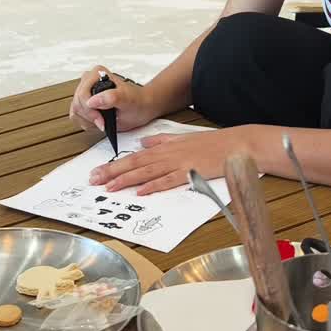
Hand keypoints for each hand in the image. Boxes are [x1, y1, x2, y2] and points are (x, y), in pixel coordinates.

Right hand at [68, 66, 155, 134]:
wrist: (141, 108)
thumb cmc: (136, 101)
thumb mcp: (127, 99)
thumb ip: (111, 97)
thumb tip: (92, 100)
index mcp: (97, 74)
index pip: (82, 95)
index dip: (90, 110)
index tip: (101, 119)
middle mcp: (89, 82)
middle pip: (77, 104)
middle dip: (90, 117)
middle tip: (103, 122)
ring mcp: (86, 93)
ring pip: (75, 111)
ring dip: (88, 121)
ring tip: (103, 121)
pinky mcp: (85, 103)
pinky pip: (77, 116)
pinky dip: (87, 123)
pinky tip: (99, 122)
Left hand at [88, 127, 252, 195]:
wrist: (236, 144)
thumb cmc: (212, 144)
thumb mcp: (183, 138)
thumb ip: (161, 141)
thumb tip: (143, 144)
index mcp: (165, 147)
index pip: (135, 157)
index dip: (115, 165)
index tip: (98, 172)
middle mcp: (168, 154)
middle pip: (135, 164)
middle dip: (113, 173)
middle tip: (94, 180)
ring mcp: (179, 163)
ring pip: (147, 172)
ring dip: (127, 180)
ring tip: (110, 188)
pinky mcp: (191, 172)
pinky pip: (169, 180)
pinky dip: (154, 185)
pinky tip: (141, 192)